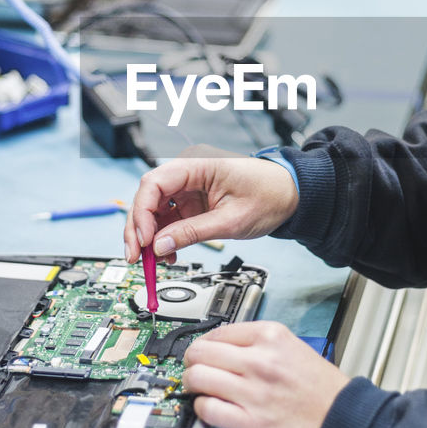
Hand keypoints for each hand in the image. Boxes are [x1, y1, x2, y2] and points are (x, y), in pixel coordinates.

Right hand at [123, 148, 299, 263]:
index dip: (142, 214)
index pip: (153, 184)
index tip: (143, 241)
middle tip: (135, 257)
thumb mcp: (231, 220)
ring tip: (152, 262)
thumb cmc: (269, 195)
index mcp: (197, 165)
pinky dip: (164, 238)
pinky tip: (167, 255)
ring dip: (149, 237)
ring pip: (154, 210)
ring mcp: (188, 187)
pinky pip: (168, 218)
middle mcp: (187, 173)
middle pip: (147, 197)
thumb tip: (160, 246)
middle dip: (138, 229)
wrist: (291, 195)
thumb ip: (193, 232)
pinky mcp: (192, 201)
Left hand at [182, 321, 347, 427]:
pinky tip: (210, 406)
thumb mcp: (292, 345)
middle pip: (201, 352)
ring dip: (191, 383)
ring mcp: (254, 392)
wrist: (341, 419)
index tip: (202, 350)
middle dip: (191, 361)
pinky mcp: (250, 422)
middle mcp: (260, 361)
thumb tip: (220, 345)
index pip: (217, 332)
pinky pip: (207, 409)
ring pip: (198, 378)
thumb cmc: (320, 387)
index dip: (203, 342)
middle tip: (194, 367)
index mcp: (271, 337)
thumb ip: (256, 342)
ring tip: (198, 387)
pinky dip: (202, 408)